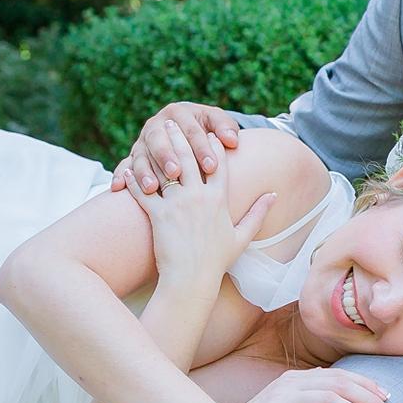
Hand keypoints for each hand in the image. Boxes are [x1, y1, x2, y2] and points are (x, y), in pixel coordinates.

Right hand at [110, 101, 241, 193]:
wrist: (185, 132)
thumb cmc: (206, 130)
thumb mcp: (216, 124)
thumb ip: (225, 128)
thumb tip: (233, 140)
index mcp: (178, 113)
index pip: (190, 130)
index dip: (201, 148)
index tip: (211, 166)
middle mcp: (156, 125)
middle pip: (159, 140)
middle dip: (167, 156)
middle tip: (177, 172)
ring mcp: (142, 142)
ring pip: (140, 155)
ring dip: (143, 170)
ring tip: (151, 187)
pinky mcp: (132, 157)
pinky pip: (123, 166)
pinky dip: (120, 176)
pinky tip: (118, 188)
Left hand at [126, 120, 272, 288]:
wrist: (192, 281)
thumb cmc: (217, 262)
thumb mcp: (242, 237)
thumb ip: (258, 213)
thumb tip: (273, 195)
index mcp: (219, 200)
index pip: (217, 163)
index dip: (212, 143)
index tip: (207, 130)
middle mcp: (199, 197)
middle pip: (190, 157)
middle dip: (181, 136)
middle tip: (173, 121)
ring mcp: (178, 205)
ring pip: (167, 168)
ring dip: (158, 148)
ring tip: (152, 134)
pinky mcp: (158, 216)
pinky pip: (144, 191)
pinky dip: (135, 179)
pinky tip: (129, 168)